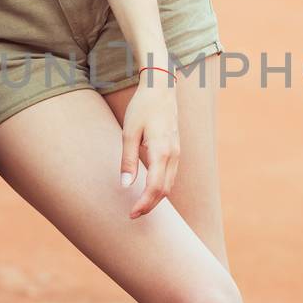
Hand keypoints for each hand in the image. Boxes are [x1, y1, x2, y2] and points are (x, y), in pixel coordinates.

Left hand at [120, 70, 179, 219]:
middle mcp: (173, 155)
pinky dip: (162, 187)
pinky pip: (171, 175)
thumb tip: (125, 185)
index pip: (155, 187)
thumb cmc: (142, 108)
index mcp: (162, 151)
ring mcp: (177, 153)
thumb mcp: (129, 133)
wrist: (161, 88)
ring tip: (139, 205)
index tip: (132, 213)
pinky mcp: (176, 150)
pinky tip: (149, 190)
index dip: (144, 203)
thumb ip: (128, 160)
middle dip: (150, 205)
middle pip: (165, 190)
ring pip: (170, 184)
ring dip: (156, 198)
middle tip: (133, 214)